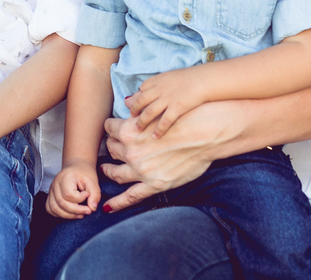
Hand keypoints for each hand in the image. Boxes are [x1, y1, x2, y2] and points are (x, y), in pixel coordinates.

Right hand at [46, 161, 99, 218]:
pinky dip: (59, 214)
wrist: (77, 166)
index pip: (68, 194)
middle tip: (88, 210)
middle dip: (76, 211)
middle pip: (61, 203)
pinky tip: (70, 213)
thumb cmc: (84, 172)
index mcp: (65, 177)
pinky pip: (50, 209)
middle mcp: (55, 184)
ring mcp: (51, 190)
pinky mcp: (51, 196)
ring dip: (68, 215)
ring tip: (80, 214)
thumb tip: (92, 208)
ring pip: (54, 208)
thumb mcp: (93, 181)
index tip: (87, 194)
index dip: (80, 199)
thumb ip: (95, 194)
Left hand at [100, 103, 235, 212]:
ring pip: (116, 172)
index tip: (112, 129)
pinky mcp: (154, 184)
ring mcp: (141, 170)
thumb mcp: (155, 111)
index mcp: (128, 131)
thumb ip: (137, 111)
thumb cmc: (183, 117)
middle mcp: (130, 152)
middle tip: (112, 147)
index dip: (111, 128)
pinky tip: (108, 207)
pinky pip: (131, 196)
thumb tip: (126, 102)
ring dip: (109, 170)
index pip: (109, 129)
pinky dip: (118, 203)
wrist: (205, 133)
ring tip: (106, 170)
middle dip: (112, 147)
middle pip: (112, 149)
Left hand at [125, 68, 205, 137]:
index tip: (135, 106)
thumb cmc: (188, 78)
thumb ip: (156, 85)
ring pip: (149, 112)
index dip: (137, 99)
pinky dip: (159, 130)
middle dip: (134, 111)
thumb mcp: (168, 77)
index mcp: (157, 80)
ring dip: (142, 122)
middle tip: (131, 118)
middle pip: (141, 101)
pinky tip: (155, 136)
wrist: (204, 80)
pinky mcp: (177, 107)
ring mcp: (167, 99)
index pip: (141, 90)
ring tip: (138, 129)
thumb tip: (145, 92)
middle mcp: (159, 89)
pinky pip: (165, 121)